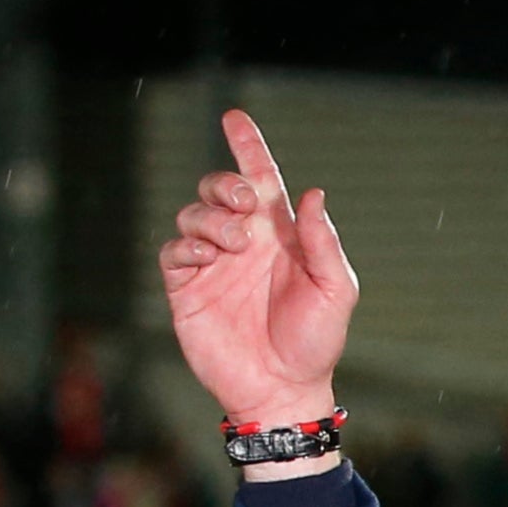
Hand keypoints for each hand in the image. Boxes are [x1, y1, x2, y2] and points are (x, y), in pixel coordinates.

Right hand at [157, 109, 360, 438]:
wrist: (282, 389)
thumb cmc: (314, 343)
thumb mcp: (334, 291)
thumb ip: (323, 243)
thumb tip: (312, 194)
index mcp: (280, 237)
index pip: (260, 180)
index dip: (247, 147)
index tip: (234, 117)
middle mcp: (244, 243)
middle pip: (218, 188)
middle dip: (225, 184)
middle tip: (245, 205)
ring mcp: (212, 263)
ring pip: (193, 213)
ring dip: (211, 218)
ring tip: (233, 244)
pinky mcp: (187, 287)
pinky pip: (174, 249)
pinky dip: (187, 244)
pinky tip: (206, 257)